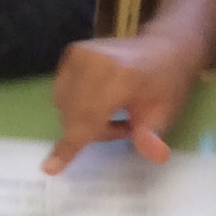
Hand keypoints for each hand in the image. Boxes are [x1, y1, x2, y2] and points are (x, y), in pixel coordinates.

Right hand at [45, 31, 204, 174]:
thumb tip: (157, 156)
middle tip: (123, 127)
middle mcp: (94, 61)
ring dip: (82, 119)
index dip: (70, 145)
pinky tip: (100, 100)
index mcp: (121, 76)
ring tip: (114, 112)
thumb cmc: (165, 85)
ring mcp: (80, 54)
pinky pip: (62, 93)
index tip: (50, 168)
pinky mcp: (71, 53)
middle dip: (91, 132)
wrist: (162, 47)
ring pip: (64, 105)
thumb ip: (152, 136)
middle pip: (73, 115)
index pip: (89, 117)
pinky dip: (76, 105)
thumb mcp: (165, 113)